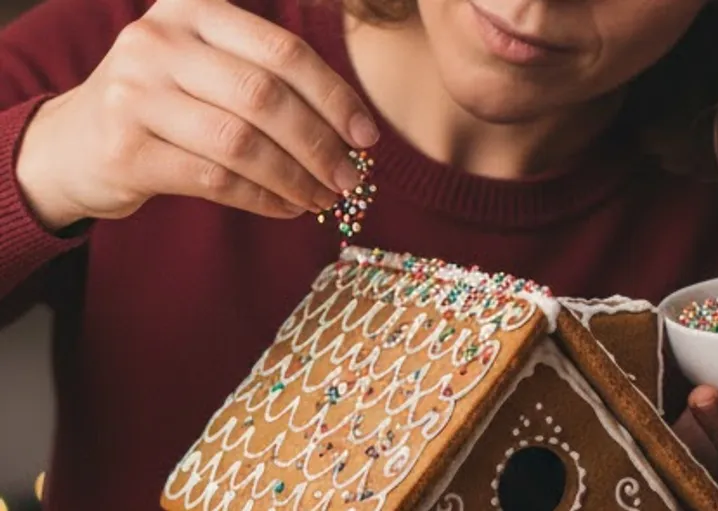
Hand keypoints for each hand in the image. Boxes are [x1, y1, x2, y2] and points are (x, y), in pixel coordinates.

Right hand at [15, 0, 377, 229]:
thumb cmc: (167, 103)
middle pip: (265, 96)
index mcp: (194, 9)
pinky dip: (262, 198)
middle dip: (319, 144)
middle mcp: (159, 40)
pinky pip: (215, 179)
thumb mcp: (208, 66)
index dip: (334, 96)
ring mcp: (134, 93)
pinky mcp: (125, 149)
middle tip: (349, 179)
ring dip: (295, 178)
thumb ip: (268, 79)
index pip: (283, 51)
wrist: (75, 141)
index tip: (367, 136)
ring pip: (241, 142)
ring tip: (323, 198)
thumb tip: (354, 131)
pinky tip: (287, 208)